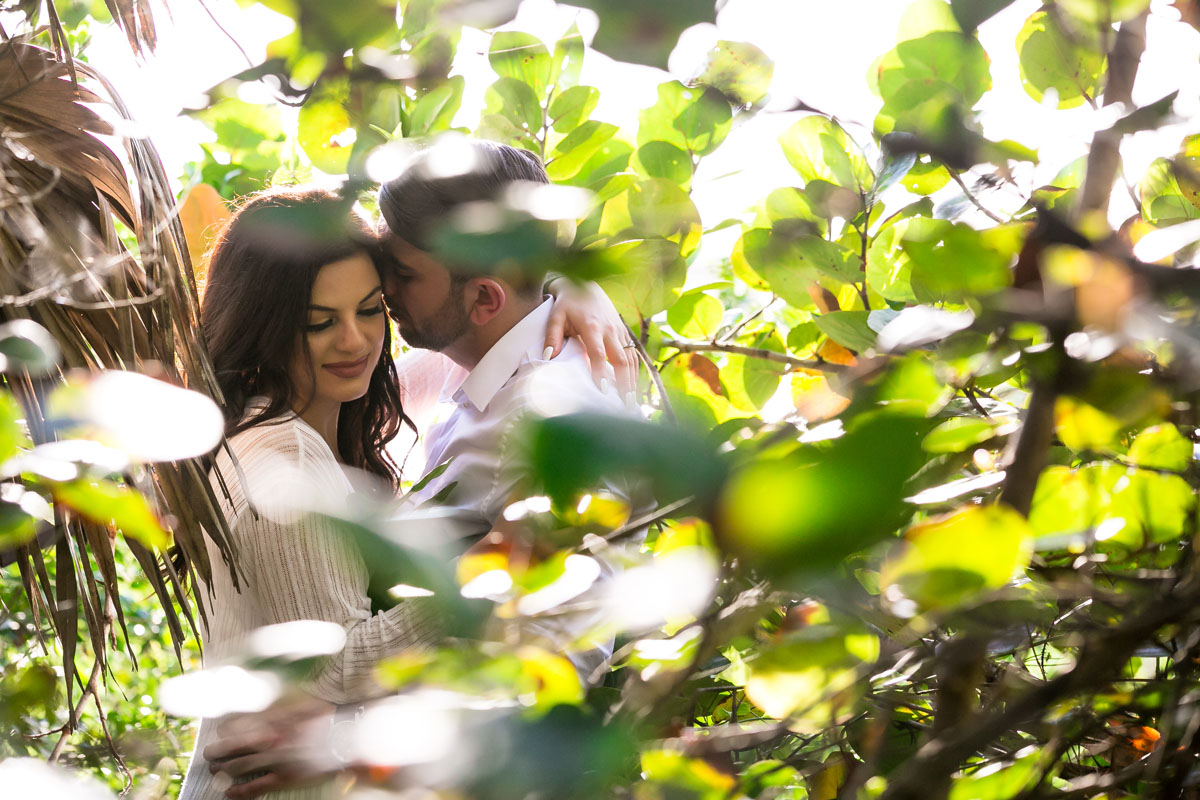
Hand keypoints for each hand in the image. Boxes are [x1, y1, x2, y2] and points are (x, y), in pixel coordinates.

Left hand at [204, 696, 337, 799]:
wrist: (346, 738)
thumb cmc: (327, 720)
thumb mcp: (305, 704)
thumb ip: (284, 705)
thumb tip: (267, 707)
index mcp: (273, 720)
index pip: (237, 725)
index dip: (225, 731)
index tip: (221, 733)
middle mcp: (270, 739)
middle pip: (231, 747)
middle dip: (216, 752)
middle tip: (209, 756)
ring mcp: (276, 759)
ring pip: (238, 767)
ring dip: (222, 772)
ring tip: (215, 773)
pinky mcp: (284, 777)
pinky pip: (255, 786)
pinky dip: (239, 791)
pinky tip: (230, 793)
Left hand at [544, 278, 637, 402]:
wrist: (586, 283)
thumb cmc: (568, 302)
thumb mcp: (556, 316)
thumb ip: (552, 337)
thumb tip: (548, 358)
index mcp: (592, 326)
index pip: (598, 353)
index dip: (601, 371)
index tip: (603, 391)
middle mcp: (610, 329)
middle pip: (621, 359)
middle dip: (624, 383)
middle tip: (625, 404)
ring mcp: (619, 330)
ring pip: (631, 358)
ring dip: (632, 380)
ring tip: (632, 402)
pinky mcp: (624, 331)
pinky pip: (633, 354)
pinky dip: (635, 371)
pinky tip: (633, 386)